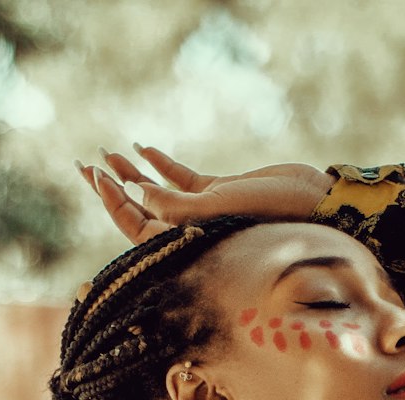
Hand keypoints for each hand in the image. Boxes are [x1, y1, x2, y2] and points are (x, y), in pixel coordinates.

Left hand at [75, 146, 332, 245]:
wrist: (320, 204)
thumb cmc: (279, 215)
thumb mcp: (225, 210)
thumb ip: (180, 207)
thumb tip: (136, 193)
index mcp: (194, 246)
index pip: (141, 228)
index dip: (116, 203)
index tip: (97, 176)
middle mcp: (197, 233)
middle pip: (143, 212)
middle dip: (113, 190)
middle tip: (84, 167)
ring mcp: (207, 214)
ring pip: (160, 194)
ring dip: (133, 174)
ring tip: (107, 154)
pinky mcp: (221, 194)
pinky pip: (184, 181)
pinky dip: (163, 166)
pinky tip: (144, 149)